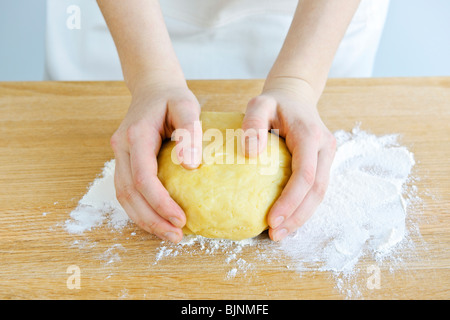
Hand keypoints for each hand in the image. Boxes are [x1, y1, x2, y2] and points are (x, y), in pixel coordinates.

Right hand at [110, 81, 201, 242]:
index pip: (142, 178)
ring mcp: (119, 155)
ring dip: (144, 219)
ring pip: (124, 197)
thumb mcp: (186, 105)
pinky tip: (158, 219)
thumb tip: (190, 167)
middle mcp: (122, 147)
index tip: (180, 218)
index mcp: (135, 135)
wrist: (152, 87)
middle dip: (152, 219)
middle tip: (177, 236)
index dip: (160, 202)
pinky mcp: (124, 161)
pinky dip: (141, 209)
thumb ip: (189, 132)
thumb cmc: (172, 97)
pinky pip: (127, 191)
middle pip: (128, 194)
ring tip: (169, 234)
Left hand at [241, 77, 335, 240]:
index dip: (291, 201)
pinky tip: (288, 219)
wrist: (296, 96)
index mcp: (310, 135)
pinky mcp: (323, 162)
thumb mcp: (259, 103)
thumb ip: (252, 123)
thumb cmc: (274, 102)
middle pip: (317, 190)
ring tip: (280, 233)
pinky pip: (316, 188)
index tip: (271, 220)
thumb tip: (252, 154)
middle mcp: (324, 147)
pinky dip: (303, 206)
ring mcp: (327, 155)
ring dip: (302, 216)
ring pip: (320, 193)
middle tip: (275, 234)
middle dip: (297, 216)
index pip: (305, 175)